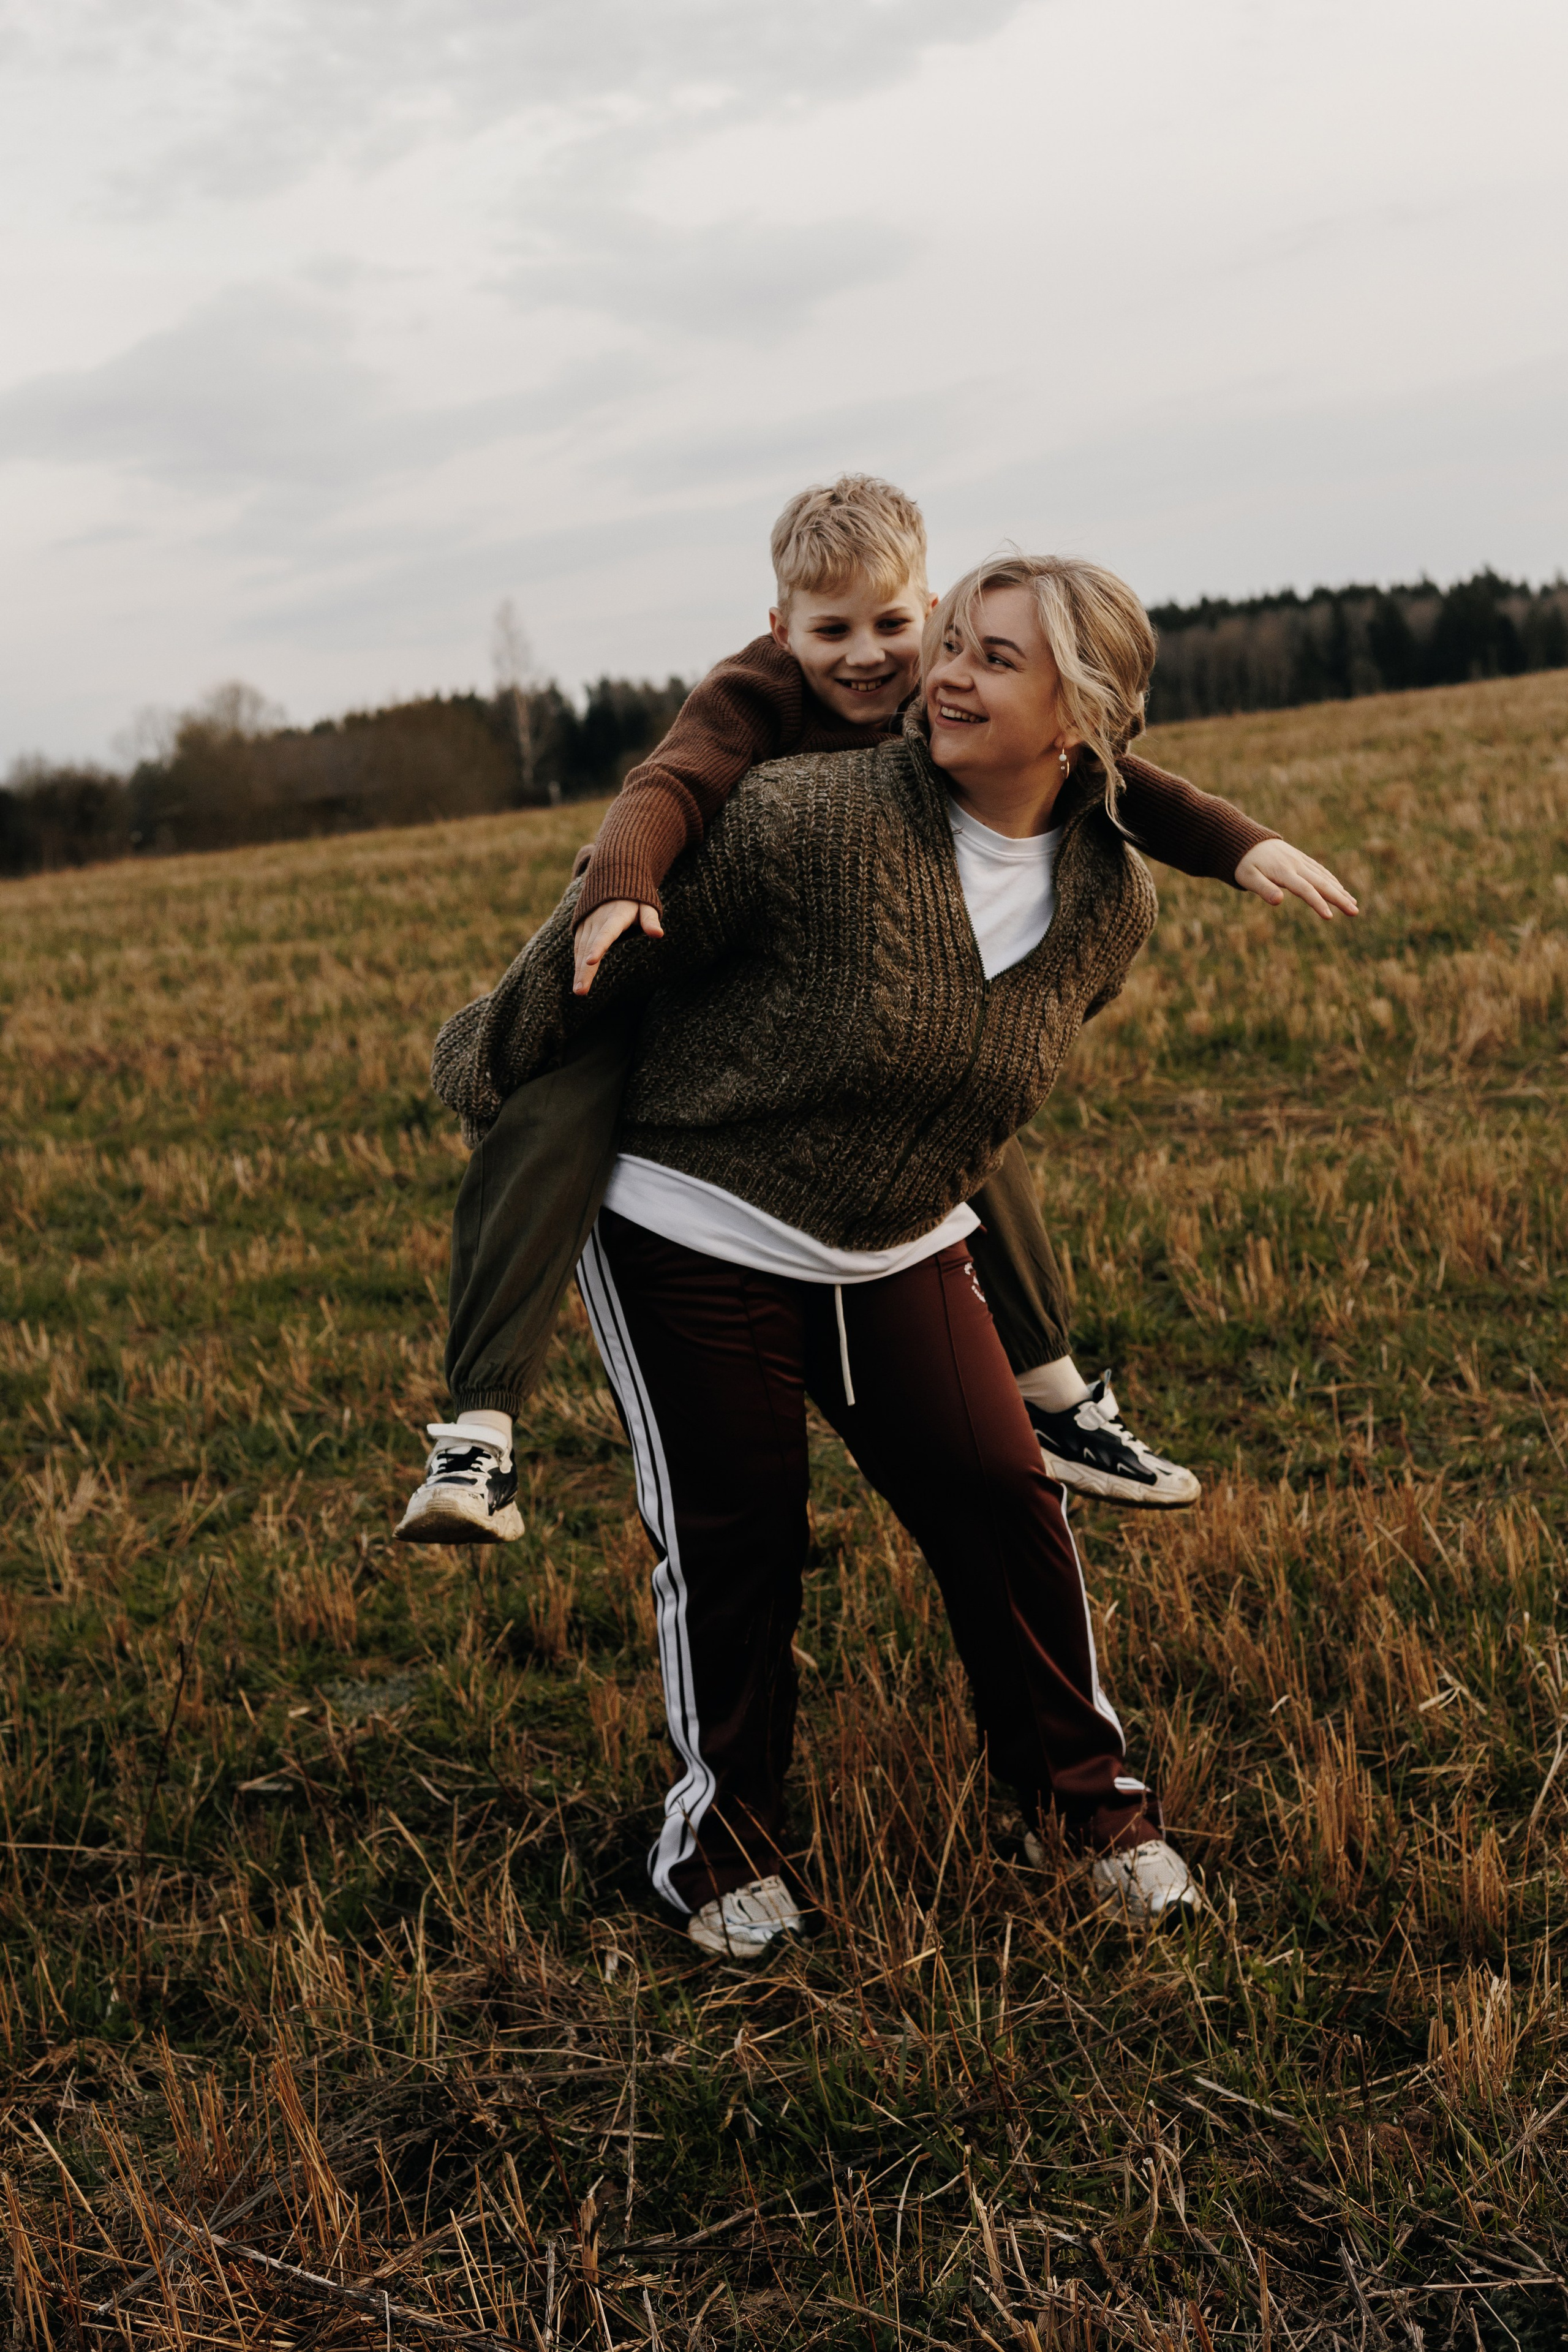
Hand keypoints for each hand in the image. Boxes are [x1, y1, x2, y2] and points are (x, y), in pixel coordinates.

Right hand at [572, 899, 663, 993]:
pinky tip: (579, 980)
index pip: (606, 933)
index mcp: (615, 916)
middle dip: (585, 970)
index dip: (598, 947)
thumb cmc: (634, 898)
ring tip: (579, 991)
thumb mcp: (646, 906)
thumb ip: (650, 920)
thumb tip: (659, 935)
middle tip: (581, 991)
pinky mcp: (581, 927)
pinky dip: (578, 963)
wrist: (612, 879)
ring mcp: (587, 924)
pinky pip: (578, 947)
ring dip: (579, 971)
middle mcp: (597, 920)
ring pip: (581, 949)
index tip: (591, 961)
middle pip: (590, 947)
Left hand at [1235, 838, 1358, 920]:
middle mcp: (1296, 865)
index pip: (1305, 890)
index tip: (1330, 917)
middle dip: (1340, 899)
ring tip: (1354, 905)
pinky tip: (1341, 889)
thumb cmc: (1244, 864)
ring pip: (1325, 877)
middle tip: (1355, 912)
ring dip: (1340, 891)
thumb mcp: (1248, 878)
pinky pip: (1320, 870)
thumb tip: (1279, 901)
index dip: (1318, 903)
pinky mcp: (1301, 859)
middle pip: (1322, 883)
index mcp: (1284, 872)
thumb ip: (1263, 889)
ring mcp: (1300, 861)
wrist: (1245, 840)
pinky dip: (1332, 880)